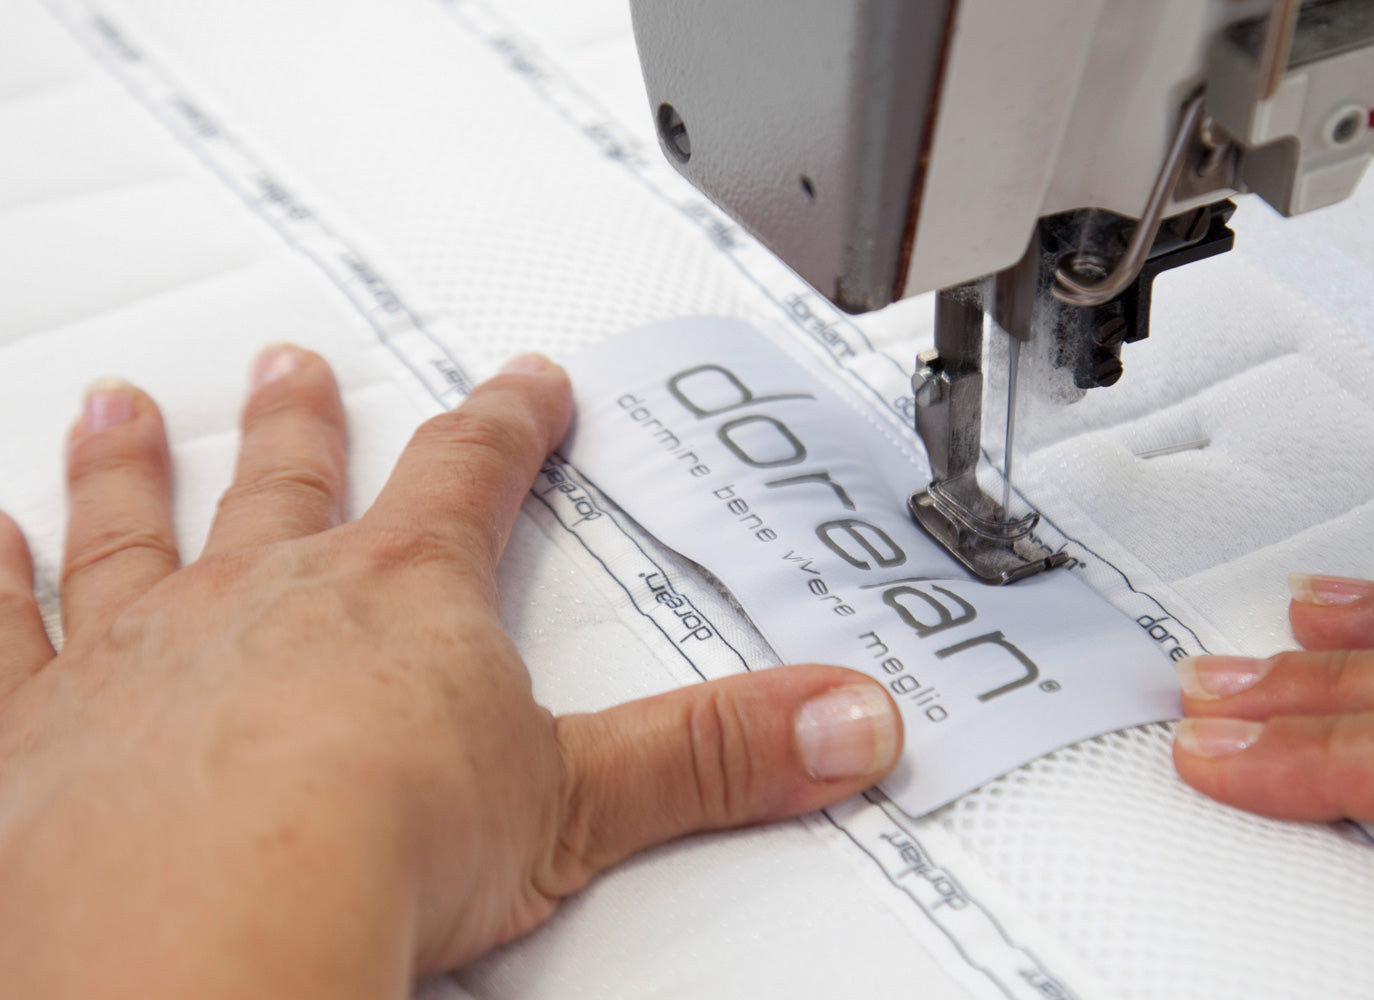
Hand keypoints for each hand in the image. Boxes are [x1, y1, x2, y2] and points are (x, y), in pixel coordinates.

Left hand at [0, 346, 901, 998]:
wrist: (213, 929)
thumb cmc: (377, 846)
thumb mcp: (585, 802)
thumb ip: (721, 753)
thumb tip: (852, 720)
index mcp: (402, 602)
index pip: (472, 480)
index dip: (507, 425)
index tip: (524, 384)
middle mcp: (263, 603)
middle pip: (294, 486)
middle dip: (307, 424)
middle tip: (300, 365)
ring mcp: (142, 658)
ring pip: (136, 532)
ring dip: (135, 470)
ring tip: (126, 411)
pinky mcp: (37, 731)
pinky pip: (1, 633)